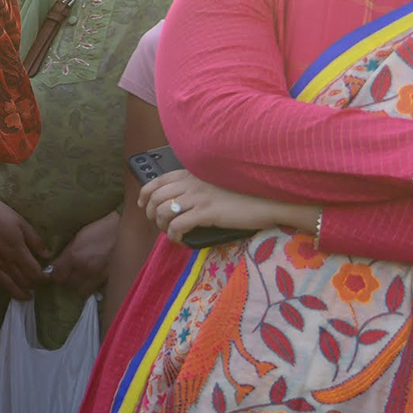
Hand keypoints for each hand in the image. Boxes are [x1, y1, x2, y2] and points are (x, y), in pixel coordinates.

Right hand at [0, 200, 49, 297]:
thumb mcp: (20, 222)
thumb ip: (35, 240)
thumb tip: (47, 255)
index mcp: (17, 251)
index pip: (34, 272)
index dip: (43, 278)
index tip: (48, 278)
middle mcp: (6, 262)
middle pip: (23, 281)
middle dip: (33, 285)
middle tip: (38, 285)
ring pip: (9, 286)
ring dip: (20, 292)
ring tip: (26, 296)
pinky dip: (5, 287)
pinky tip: (8, 288)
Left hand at [47, 211, 120, 292]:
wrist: (129, 230)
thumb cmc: (103, 228)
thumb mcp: (80, 236)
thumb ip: (69, 251)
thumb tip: (58, 262)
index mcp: (75, 256)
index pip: (56, 275)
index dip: (55, 273)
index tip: (56, 270)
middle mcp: (86, 269)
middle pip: (69, 284)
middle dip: (67, 280)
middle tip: (69, 273)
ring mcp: (100, 276)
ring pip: (83, 290)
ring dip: (80, 285)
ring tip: (82, 277)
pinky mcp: (112, 280)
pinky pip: (97, 289)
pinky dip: (94, 286)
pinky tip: (95, 278)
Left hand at [138, 167, 311, 239]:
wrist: (268, 199)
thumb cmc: (244, 193)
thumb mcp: (216, 183)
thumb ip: (197, 186)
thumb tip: (181, 199)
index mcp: (192, 173)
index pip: (157, 181)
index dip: (145, 194)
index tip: (144, 205)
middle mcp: (191, 182)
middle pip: (155, 198)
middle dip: (151, 213)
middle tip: (158, 224)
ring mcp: (199, 197)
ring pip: (163, 212)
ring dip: (162, 225)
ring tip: (170, 233)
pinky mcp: (207, 212)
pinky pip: (178, 225)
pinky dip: (173, 235)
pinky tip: (179, 239)